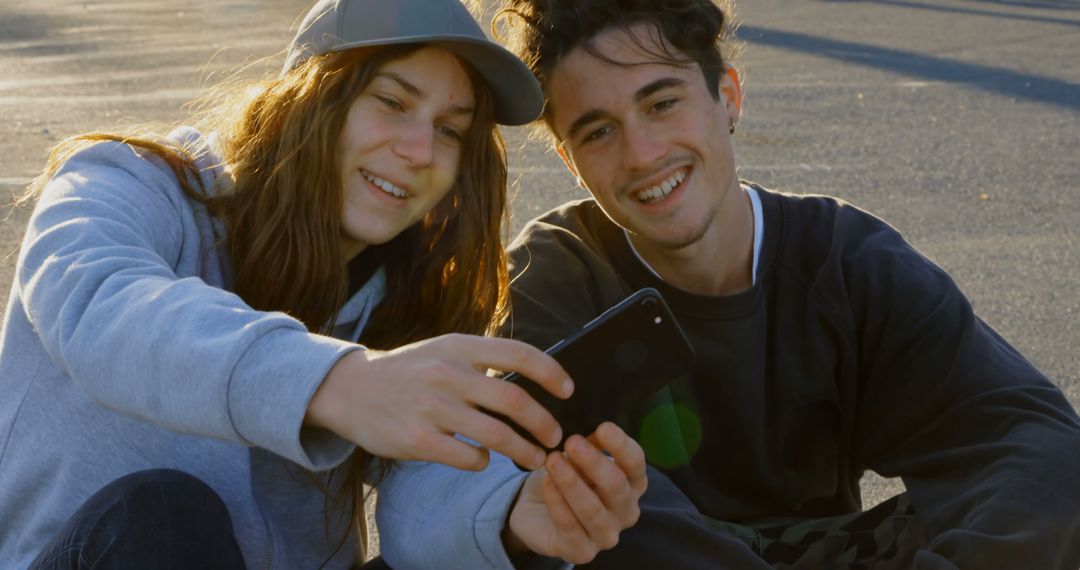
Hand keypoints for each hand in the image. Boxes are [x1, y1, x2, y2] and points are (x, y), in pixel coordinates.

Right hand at [304, 334, 571, 470]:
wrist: (350, 389)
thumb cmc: (407, 371)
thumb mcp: (443, 350)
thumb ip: (482, 360)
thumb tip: (534, 376)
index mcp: (459, 347)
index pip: (519, 354)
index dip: (551, 373)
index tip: (568, 390)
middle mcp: (448, 373)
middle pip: (515, 400)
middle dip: (544, 423)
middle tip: (556, 437)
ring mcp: (432, 407)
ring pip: (497, 435)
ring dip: (525, 451)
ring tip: (536, 458)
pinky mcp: (417, 439)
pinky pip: (467, 457)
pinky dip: (483, 463)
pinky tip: (483, 460)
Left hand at [504, 422, 646, 564]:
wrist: (536, 511)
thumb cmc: (566, 478)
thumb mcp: (577, 457)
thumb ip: (589, 445)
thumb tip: (594, 430)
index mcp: (632, 484)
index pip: (636, 463)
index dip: (621, 446)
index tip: (603, 427)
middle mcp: (626, 511)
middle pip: (617, 486)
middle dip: (593, 462)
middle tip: (572, 442)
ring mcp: (606, 535)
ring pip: (592, 509)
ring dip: (571, 482)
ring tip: (553, 460)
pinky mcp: (582, 552)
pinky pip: (569, 526)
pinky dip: (557, 502)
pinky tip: (546, 482)